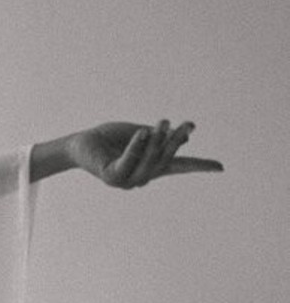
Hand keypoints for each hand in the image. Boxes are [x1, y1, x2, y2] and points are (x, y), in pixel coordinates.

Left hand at [68, 120, 223, 187]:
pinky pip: (128, 161)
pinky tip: (142, 132)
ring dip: (157, 141)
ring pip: (149, 161)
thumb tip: (188, 136)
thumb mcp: (141, 134)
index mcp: (152, 167)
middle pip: (166, 160)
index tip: (221, 168)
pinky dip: (136, 146)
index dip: (200, 166)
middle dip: (177, 142)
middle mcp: (142, 177)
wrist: (81, 144)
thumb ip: (161, 137)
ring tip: (163, 122)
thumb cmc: (110, 139)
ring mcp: (128, 180)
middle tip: (184, 124)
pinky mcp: (112, 176)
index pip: (180, 167)